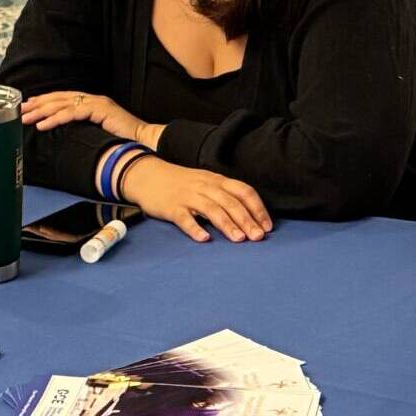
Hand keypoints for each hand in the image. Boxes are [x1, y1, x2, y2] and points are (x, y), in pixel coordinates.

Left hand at [20, 90, 157, 146]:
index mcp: (92, 103)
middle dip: (38, 104)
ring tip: (27, 118)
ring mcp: (97, 103)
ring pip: (63, 104)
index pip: (63, 99)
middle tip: (20, 111)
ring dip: (42, 111)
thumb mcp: (98, 134)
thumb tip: (65, 138)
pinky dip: (56, 118)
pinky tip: (43, 125)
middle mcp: (93, 99)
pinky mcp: (101, 110)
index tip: (28, 107)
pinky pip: (73, 113)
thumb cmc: (123, 142)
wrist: (144, 143)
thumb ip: (83, 130)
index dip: (44, 101)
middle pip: (59, 98)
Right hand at [118, 156, 271, 242]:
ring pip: (211, 209)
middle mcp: (205, 186)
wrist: (148, 175)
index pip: (243, 191)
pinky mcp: (171, 207)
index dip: (257, 209)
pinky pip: (184, 218)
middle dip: (246, 220)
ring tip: (239, 240)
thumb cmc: (182, 183)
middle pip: (230, 202)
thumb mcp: (206, 183)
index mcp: (217, 180)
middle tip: (258, 237)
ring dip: (227, 225)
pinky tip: (204, 239)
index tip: (267, 226)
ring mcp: (188, 196)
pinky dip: (195, 229)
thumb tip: (250, 216)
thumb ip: (225, 196)